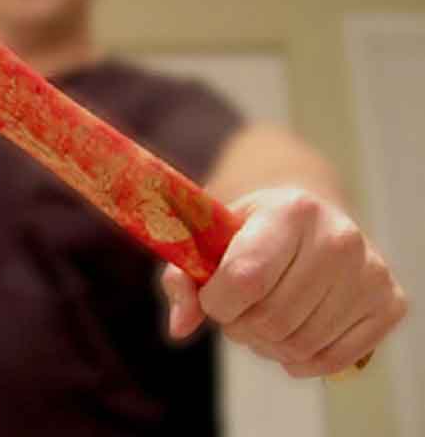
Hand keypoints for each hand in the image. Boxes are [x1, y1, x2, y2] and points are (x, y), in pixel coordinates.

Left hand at [160, 187, 407, 377]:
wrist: (307, 216)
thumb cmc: (250, 230)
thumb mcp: (210, 238)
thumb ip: (184, 278)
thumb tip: (180, 327)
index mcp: (291, 210)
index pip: (245, 279)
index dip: (216, 301)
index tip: (211, 296)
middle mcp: (338, 237)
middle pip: (271, 318)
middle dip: (239, 325)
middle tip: (238, 309)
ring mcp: (370, 271)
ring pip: (298, 344)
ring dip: (266, 344)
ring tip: (262, 317)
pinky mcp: (389, 302)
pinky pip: (332, 360)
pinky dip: (300, 360)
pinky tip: (290, 334)